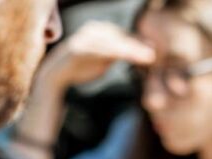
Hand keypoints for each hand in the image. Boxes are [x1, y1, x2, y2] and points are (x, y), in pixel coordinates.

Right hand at [38, 20, 154, 91]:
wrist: (56, 75)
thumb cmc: (83, 66)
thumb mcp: (106, 59)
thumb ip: (120, 54)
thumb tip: (143, 53)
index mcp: (101, 30)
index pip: (124, 35)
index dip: (139, 44)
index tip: (154, 52)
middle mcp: (93, 30)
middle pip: (121, 37)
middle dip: (138, 46)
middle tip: (154, 55)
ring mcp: (86, 38)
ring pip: (113, 43)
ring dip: (131, 50)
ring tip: (147, 58)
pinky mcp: (79, 49)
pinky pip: (101, 50)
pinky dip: (116, 54)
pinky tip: (128, 58)